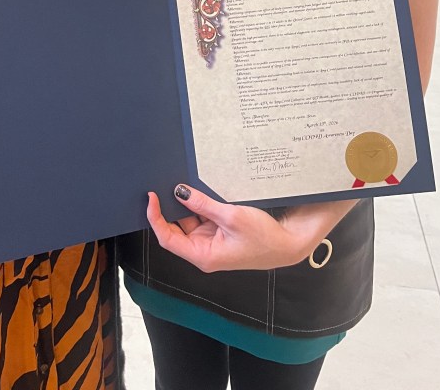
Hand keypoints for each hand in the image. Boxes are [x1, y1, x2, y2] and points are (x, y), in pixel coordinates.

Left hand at [147, 186, 328, 272]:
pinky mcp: (220, 232)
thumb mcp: (231, 216)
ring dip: (186, 204)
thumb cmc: (263, 238)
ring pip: (189, 220)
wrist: (288, 243)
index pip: (168, 238)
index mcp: (202, 255)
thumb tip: (179, 192)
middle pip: (176, 229)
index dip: (155, 218)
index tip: (151, 198)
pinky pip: (202, 217)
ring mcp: (211, 241)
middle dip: (170, 208)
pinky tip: (198, 190)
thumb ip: (202, 204)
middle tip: (163, 185)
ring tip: (181, 183)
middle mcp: (204, 250)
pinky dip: (199, 204)